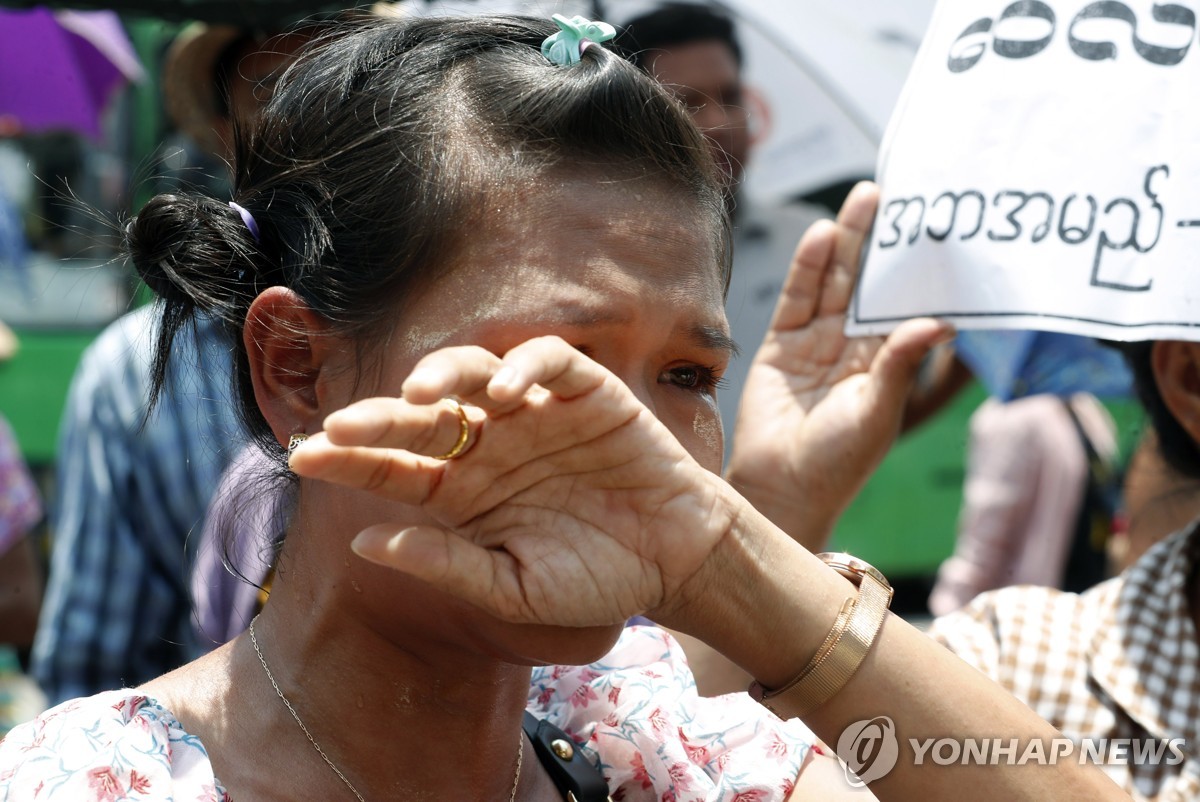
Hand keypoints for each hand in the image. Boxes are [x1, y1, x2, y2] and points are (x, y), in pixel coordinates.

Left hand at [288, 336, 735, 626]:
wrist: (674, 560)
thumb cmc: (593, 579)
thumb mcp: (513, 589)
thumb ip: (444, 564)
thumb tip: (362, 540)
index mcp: (463, 493)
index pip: (394, 469)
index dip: (349, 459)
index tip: (303, 456)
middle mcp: (489, 445)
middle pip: (422, 417)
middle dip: (380, 418)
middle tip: (341, 425)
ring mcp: (534, 413)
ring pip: (473, 374)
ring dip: (444, 376)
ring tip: (420, 396)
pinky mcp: (585, 390)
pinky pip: (548, 363)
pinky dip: (524, 367)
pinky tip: (506, 393)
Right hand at [725, 182, 952, 547]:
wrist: (781, 489)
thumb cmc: (838, 462)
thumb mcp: (877, 411)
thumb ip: (900, 362)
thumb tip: (943, 321)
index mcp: (884, 362)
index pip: (902, 302)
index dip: (913, 266)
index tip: (930, 224)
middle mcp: (852, 347)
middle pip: (867, 281)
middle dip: (879, 239)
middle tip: (895, 193)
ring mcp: (815, 343)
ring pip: (834, 282)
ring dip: (847, 242)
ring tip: (865, 199)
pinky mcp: (779, 346)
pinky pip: (797, 299)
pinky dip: (808, 269)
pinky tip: (822, 237)